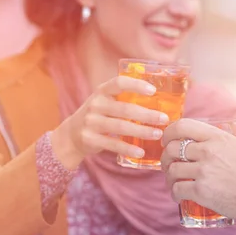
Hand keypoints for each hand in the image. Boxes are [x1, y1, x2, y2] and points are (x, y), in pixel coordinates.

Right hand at [51, 76, 168, 169]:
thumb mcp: (105, 101)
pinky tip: (141, 151)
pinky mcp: (90, 139)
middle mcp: (95, 104)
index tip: (153, 90)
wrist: (71, 135)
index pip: (119, 82)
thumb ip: (124, 99)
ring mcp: (91, 122)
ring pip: (121, 127)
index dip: (136, 85)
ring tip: (158, 134)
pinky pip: (113, 144)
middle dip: (147, 114)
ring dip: (142, 131)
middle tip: (164, 119)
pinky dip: (128, 148)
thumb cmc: (98, 115)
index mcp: (102, 91)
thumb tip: (160, 102)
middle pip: (125, 109)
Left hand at [161, 119, 235, 222]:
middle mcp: (208, 152)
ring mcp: (203, 172)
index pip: (183, 126)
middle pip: (172, 149)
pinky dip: (174, 194)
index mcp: (219, 137)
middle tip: (169, 164)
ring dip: (169, 177)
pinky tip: (178, 196)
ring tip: (173, 182)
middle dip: (166, 157)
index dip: (169, 132)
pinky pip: (177, 189)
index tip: (167, 140)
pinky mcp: (201, 192)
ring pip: (172, 170)